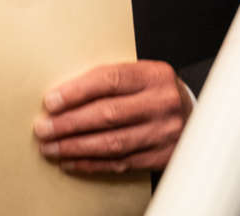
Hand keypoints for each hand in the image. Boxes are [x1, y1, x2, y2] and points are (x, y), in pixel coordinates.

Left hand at [32, 60, 194, 173]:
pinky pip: (120, 163)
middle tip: (43, 128)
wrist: (196, 116)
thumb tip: (61, 96)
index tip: (51, 101)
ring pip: (112, 142)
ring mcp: (163, 132)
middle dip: (69, 123)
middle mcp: (162, 103)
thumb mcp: (141, 76)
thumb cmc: (156, 93)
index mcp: (154, 75)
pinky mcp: (162, 156)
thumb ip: (109, 81)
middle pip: (108, 114)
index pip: (110, 79)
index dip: (77, 91)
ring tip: (50, 147)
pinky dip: (92, 164)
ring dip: (76, 147)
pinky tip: (71, 161)